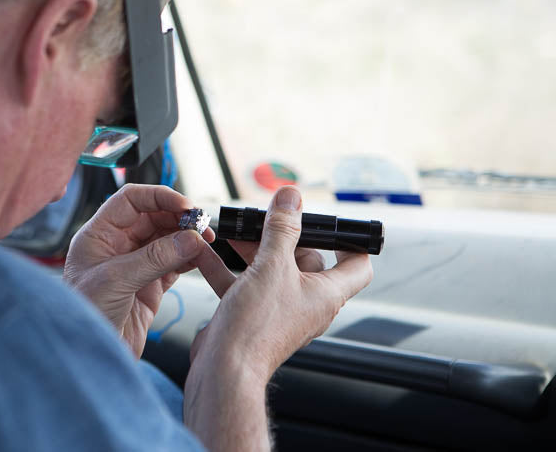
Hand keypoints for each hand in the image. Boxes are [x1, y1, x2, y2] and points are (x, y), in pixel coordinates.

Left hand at [64, 184, 213, 357]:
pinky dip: (189, 258)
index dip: (159, 197)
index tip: (185, 206)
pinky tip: (200, 257)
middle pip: (153, 217)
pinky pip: (174, 264)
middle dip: (179, 218)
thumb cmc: (84, 317)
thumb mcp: (116, 281)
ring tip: (205, 242)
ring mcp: (135, 266)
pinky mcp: (149, 287)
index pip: (131, 200)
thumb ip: (155, 258)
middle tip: (201, 226)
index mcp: (99, 235)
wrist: (88, 358)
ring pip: (167, 240)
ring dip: (187, 238)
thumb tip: (190, 239)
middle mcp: (117, 246)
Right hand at [189, 186, 372, 383]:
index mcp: (326, 293)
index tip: (331, 223)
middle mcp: (307, 302)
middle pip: (305, 259)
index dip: (351, 240)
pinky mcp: (253, 315)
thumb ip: (282, 228)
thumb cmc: (257, 326)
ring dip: (252, 248)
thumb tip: (292, 198)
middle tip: (265, 217)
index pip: (357, 264)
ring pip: (271, 269)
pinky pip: (245, 283)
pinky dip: (228, 266)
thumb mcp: (272, 265)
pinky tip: (207, 251)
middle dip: (282, 235)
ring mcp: (280, 309)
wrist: (224, 367)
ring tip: (235, 230)